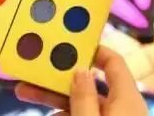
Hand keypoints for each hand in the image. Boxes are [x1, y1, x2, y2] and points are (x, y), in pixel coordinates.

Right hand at [15, 46, 147, 115]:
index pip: (113, 62)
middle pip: (89, 87)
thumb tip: (81, 71)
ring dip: (56, 104)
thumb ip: (84, 98)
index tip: (65, 45)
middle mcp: (123, 110)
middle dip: (57, 82)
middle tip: (29, 78)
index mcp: (127, 99)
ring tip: (25, 97)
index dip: (91, 50)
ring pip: (83, 107)